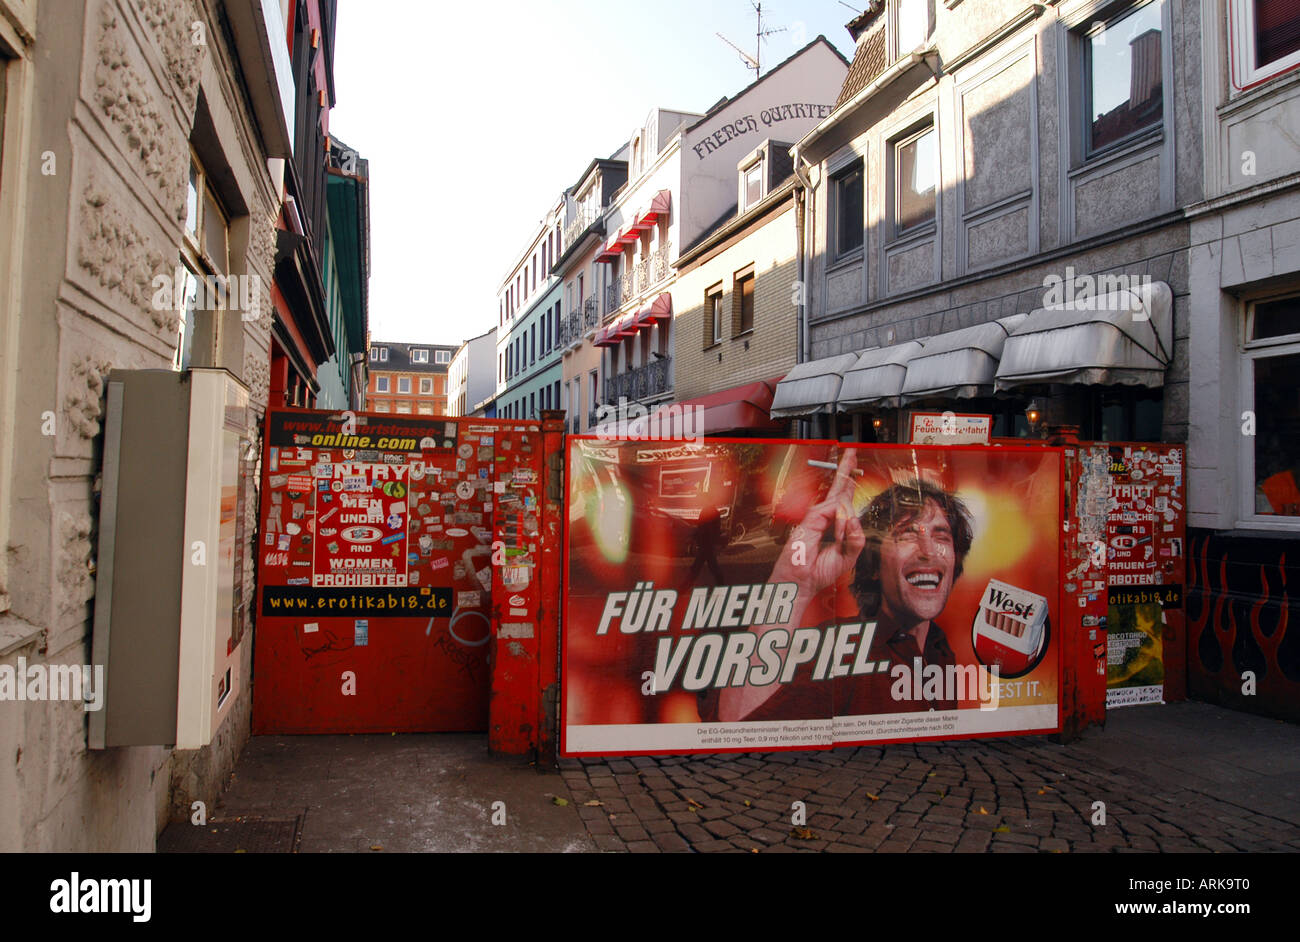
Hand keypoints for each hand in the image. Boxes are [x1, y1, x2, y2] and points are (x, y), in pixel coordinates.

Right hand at [771, 449, 863, 595]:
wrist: (802, 582)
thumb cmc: (819, 572)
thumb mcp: (848, 556)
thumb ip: (856, 538)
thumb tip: (854, 517)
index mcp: (832, 524)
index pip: (843, 498)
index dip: (849, 482)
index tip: (853, 466)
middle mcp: (824, 516)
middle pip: (838, 487)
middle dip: (847, 469)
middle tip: (852, 452)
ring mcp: (816, 516)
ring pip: (841, 502)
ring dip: (846, 520)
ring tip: (838, 539)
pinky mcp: (810, 519)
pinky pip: (834, 510)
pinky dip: (840, 522)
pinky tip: (836, 533)